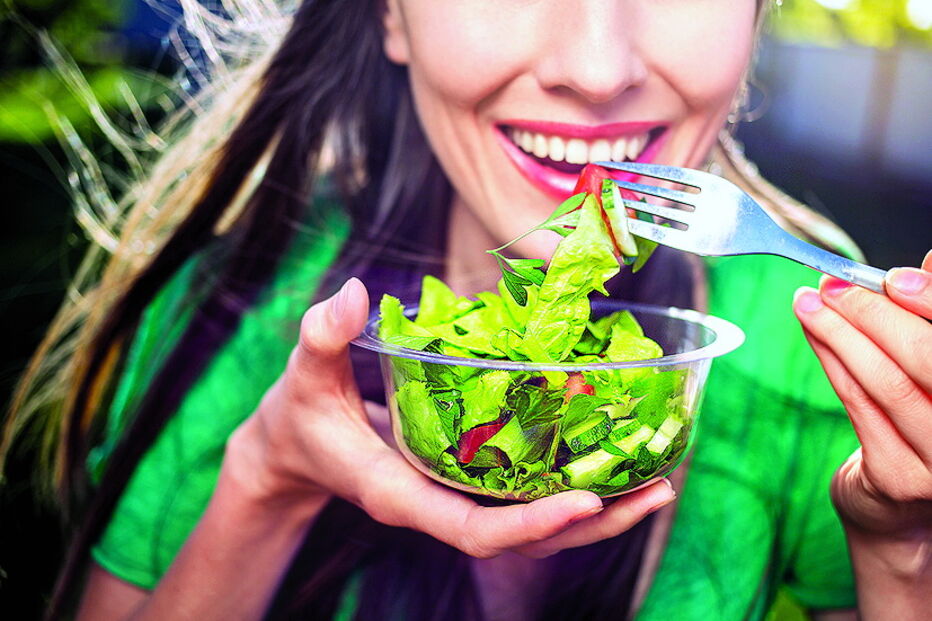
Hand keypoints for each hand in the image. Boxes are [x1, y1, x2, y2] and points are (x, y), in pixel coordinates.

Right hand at [226, 278, 674, 558]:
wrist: (297, 449)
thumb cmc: (302, 417)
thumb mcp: (304, 376)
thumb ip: (323, 337)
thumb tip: (353, 295)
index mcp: (401, 494)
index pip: (472, 531)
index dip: (530, 524)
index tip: (585, 501)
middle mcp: (437, 506)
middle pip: (525, 539)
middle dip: (593, 523)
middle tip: (658, 489)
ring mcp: (454, 499)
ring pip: (534, 524)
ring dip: (598, 508)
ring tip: (658, 480)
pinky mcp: (465, 482)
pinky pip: (526, 495)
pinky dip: (571, 482)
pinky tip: (611, 453)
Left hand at [792, 251, 931, 542]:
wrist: (905, 510)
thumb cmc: (925, 420)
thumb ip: (931, 320)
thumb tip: (927, 262)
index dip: (929, 301)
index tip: (893, 276)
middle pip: (924, 358)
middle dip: (873, 313)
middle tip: (833, 284)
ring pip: (885, 381)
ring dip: (839, 333)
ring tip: (808, 301)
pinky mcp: (901, 477)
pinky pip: (858, 405)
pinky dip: (833, 361)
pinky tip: (814, 334)